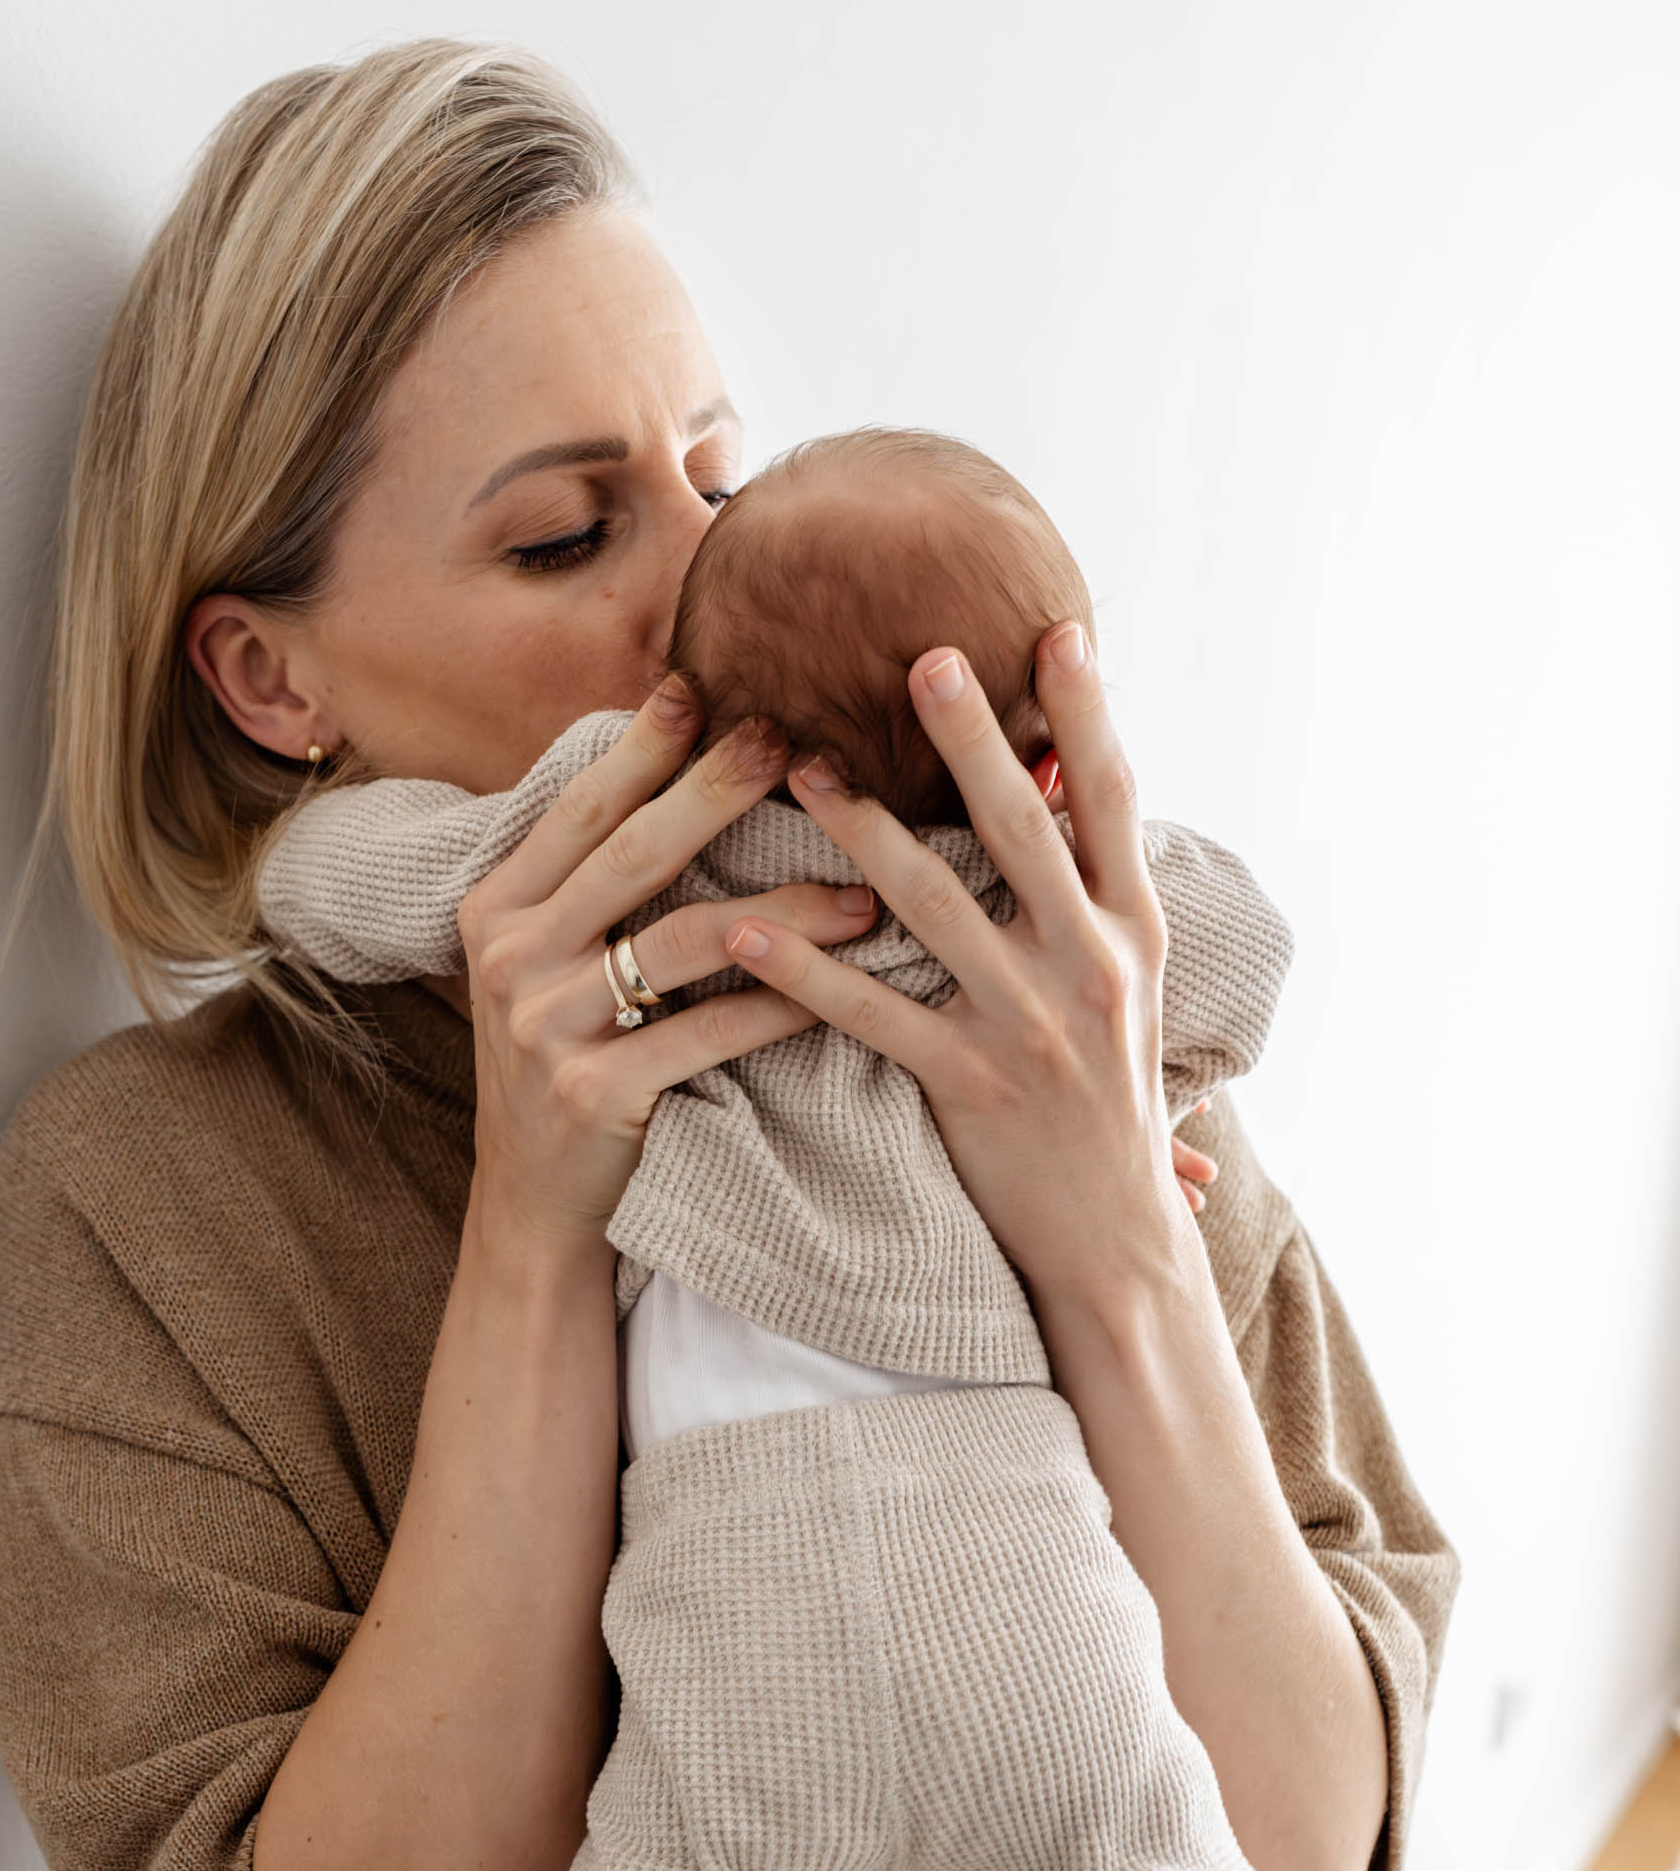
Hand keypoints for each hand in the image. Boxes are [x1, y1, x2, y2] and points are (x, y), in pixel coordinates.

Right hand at [457, 680, 878, 1256]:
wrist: (534, 1210)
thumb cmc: (566, 1067)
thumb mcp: (548, 967)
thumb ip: (590, 886)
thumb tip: (675, 772)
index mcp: (495, 908)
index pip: (581, 809)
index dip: (644, 746)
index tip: (709, 687)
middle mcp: (510, 957)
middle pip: (632, 853)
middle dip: (719, 790)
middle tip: (797, 740)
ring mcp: (544, 1026)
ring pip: (685, 941)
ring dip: (786, 909)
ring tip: (867, 891)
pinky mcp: (593, 1093)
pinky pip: (709, 1033)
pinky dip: (781, 1006)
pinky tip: (844, 989)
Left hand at [720, 625, 1190, 1313]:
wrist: (1116, 1239)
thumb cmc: (1108, 1103)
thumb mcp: (1124, 987)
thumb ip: (1089, 896)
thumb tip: (1058, 792)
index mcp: (1131, 928)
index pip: (1112, 801)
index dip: (1088, 716)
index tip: (1058, 632)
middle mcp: (1089, 963)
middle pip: (1023, 828)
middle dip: (971, 739)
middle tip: (920, 657)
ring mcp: (1030, 1023)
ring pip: (934, 907)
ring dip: (861, 833)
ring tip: (799, 771)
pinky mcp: (969, 1083)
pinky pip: (870, 1012)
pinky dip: (799, 969)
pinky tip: (739, 929)